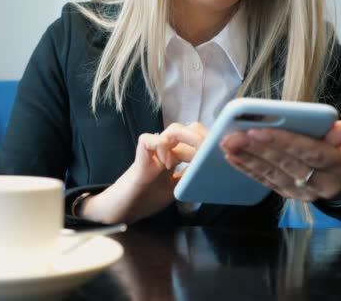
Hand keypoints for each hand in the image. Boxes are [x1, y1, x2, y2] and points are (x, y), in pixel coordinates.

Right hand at [81, 122, 207, 223]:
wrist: (121, 210)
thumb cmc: (145, 199)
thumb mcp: (175, 190)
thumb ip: (188, 179)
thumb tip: (209, 173)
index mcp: (174, 158)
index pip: (194, 140)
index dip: (208, 143)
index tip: (218, 155)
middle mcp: (164, 152)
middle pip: (188, 130)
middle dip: (204, 139)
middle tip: (211, 155)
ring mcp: (152, 154)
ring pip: (172, 130)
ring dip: (188, 138)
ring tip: (196, 154)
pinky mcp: (139, 160)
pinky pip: (148, 140)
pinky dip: (161, 147)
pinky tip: (167, 164)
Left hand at [220, 120, 340, 201]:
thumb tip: (336, 128)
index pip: (311, 152)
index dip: (284, 141)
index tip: (257, 130)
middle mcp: (322, 183)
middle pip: (286, 164)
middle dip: (257, 149)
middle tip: (233, 136)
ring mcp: (303, 192)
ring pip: (272, 174)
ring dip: (247, 158)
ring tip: (227, 145)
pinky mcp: (287, 195)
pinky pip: (265, 181)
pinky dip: (247, 169)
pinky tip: (231, 157)